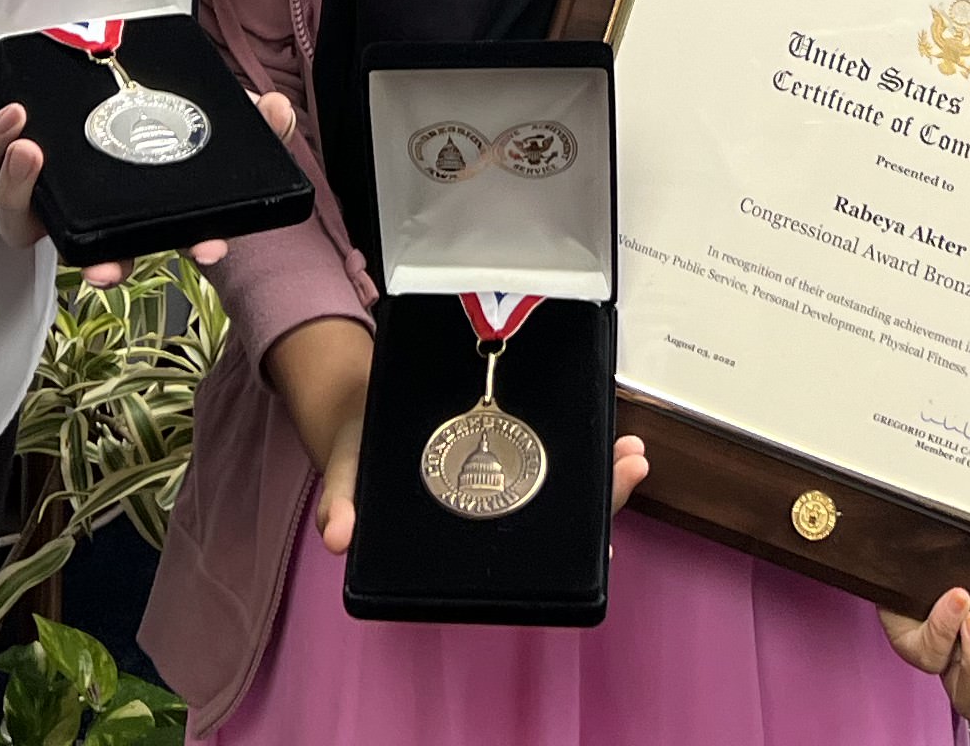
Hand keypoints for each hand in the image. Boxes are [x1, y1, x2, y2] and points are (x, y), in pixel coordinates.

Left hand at [0, 90, 300, 285]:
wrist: (72, 74)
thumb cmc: (136, 108)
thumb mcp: (200, 110)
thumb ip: (244, 116)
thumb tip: (275, 110)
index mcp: (130, 210)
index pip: (161, 242)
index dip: (189, 250)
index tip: (207, 248)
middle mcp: (81, 211)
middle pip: (84, 255)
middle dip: (101, 265)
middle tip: (104, 266)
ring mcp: (37, 191)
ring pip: (19, 218)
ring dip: (22, 192)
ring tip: (32, 150)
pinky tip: (14, 115)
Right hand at [275, 321, 648, 552]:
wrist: (359, 406)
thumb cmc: (358, 451)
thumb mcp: (345, 471)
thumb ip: (340, 502)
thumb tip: (337, 538)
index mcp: (463, 541)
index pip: (529, 563)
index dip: (570, 558)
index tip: (606, 548)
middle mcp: (495, 514)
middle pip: (563, 523)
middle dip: (602, 500)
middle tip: (631, 466)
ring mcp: (508, 477)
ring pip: (567, 488)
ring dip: (600, 469)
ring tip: (632, 449)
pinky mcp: (509, 441)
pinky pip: (554, 448)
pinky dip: (582, 435)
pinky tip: (607, 421)